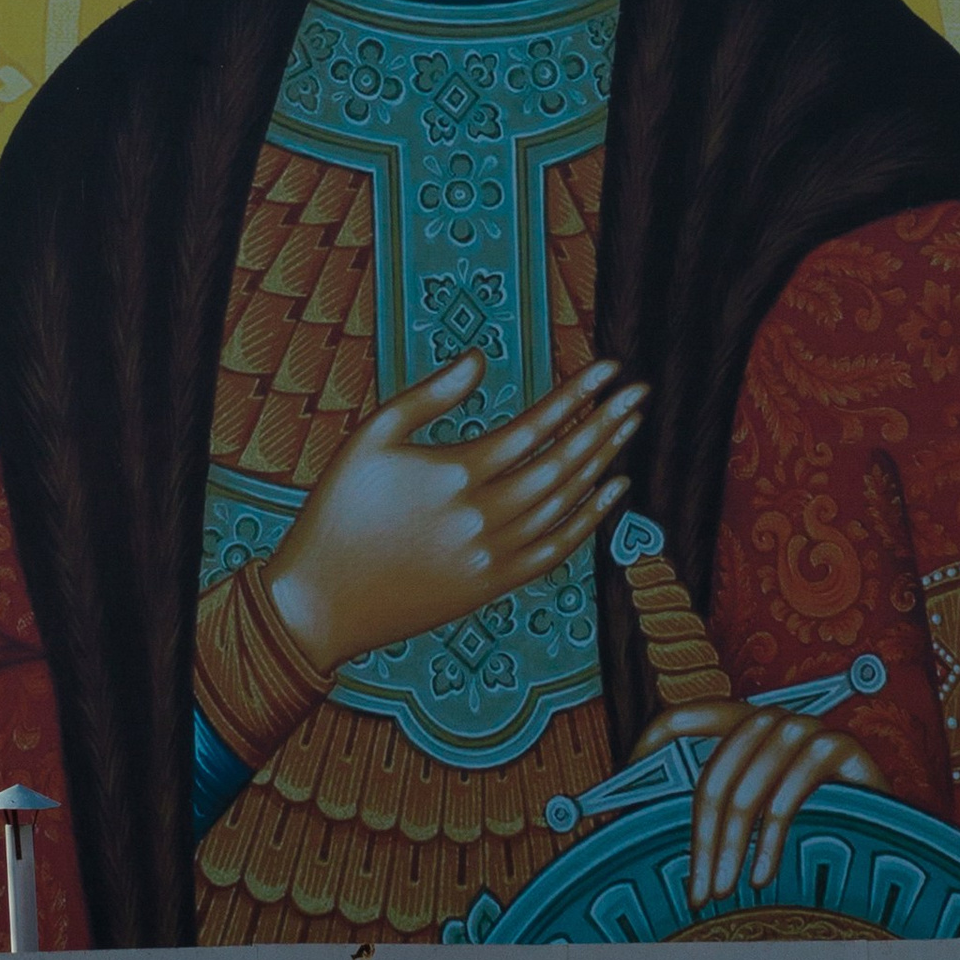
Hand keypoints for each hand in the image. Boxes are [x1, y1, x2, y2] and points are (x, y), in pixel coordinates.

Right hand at [266, 352, 644, 681]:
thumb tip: (480, 358)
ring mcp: (491, 555)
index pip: (534, 427)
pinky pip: (557, 550)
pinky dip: (591, 519)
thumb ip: (429, 396)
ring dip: (603, 462)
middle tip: (639, 394)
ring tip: (627, 428)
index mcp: (452, 474)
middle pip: (563, 463)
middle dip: (606, 423)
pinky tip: (611, 489)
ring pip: (566, 504)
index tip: (609, 369)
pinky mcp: (492, 584)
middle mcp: (481, 517)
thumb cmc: (338, 510)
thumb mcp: (370, 438)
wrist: (321, 601)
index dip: (577, 395)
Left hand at [632, 701, 879, 909]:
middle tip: (695, 891)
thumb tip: (638, 824)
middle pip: (713, 776)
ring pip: (745, 793)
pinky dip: (770, 844)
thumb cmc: (814, 822)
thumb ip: (715, 806)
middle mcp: (768, 718)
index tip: (623, 787)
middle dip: (699, 840)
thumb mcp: (756, 810)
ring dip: (730, 851)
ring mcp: (803, 728)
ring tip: (723, 892)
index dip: (650, 749)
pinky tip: (763, 877)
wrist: (890, 828)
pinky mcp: (836, 747)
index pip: (681, 719)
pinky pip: (787, 799)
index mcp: (740, 723)